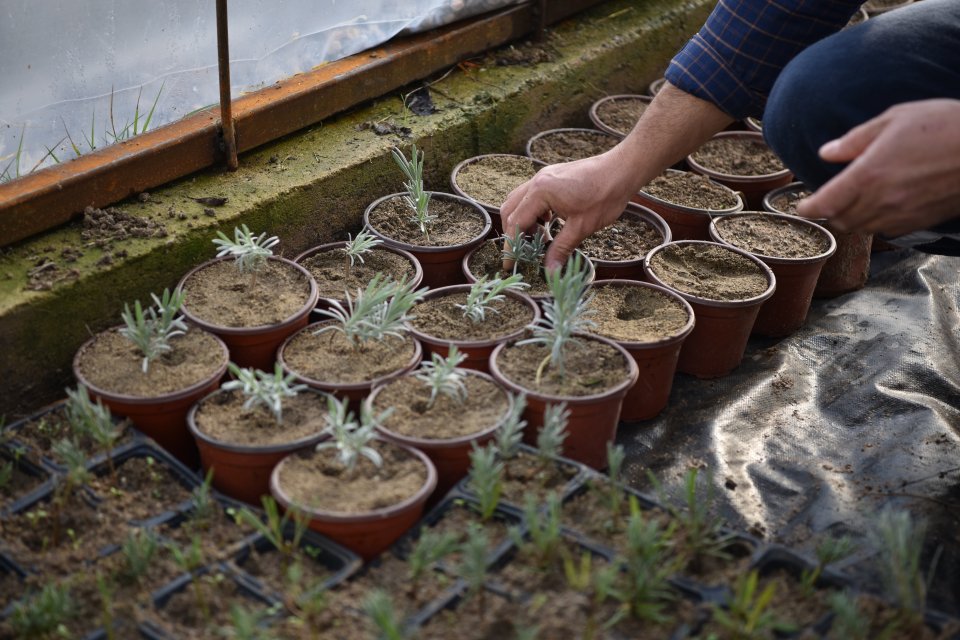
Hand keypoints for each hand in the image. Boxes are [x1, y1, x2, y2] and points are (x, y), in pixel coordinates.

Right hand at [500, 149, 634, 271]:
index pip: (516, 222)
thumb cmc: (605, 196)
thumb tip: (549, 272)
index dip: (511, 246)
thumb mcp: (581, 227)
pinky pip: (531, 196)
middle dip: (514, 233)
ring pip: (519, 202)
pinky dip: (533, 212)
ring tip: (540, 239)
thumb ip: (561, 249)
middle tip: (525, 252)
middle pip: (510, 210)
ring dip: (524, 222)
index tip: (510, 264)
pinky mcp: (551, 177)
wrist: (622, 170)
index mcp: (540, 192)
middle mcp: (536, 181)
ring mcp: (543, 176)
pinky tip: (549, 223)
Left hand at [797, 99, 959, 236]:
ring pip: (862, 229)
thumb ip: (855, 140)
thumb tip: (827, 152)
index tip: (802, 205)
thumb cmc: (944, 125)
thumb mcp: (894, 119)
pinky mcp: (920, 221)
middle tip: (827, 200)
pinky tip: (881, 206)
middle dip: (828, 214)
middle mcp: (882, 201)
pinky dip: (875, 223)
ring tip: (853, 202)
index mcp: (868, 175)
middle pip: (840, 222)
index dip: (807, 208)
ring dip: (851, 219)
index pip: (824, 204)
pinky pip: (887, 231)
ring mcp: (902, 214)